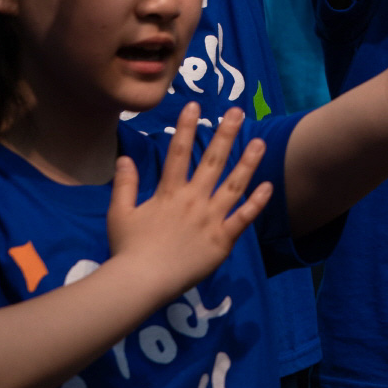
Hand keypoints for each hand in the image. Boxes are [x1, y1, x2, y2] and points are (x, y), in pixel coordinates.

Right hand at [106, 104, 271, 297]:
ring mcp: (210, 219)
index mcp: (169, 193)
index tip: (195, 105)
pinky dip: (257, 202)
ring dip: (249, 162)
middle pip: (212, 161)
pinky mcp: (222, 239)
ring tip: (261, 142)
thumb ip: (124, 185)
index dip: (186, 127)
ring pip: (234, 185)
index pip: (178, 153)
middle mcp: (193, 200)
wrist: (140, 282)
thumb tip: (124, 158)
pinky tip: (269, 186)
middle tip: (238, 112)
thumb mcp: (119, 214)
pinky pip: (244, 218)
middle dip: (226, 134)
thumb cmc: (128, 249)